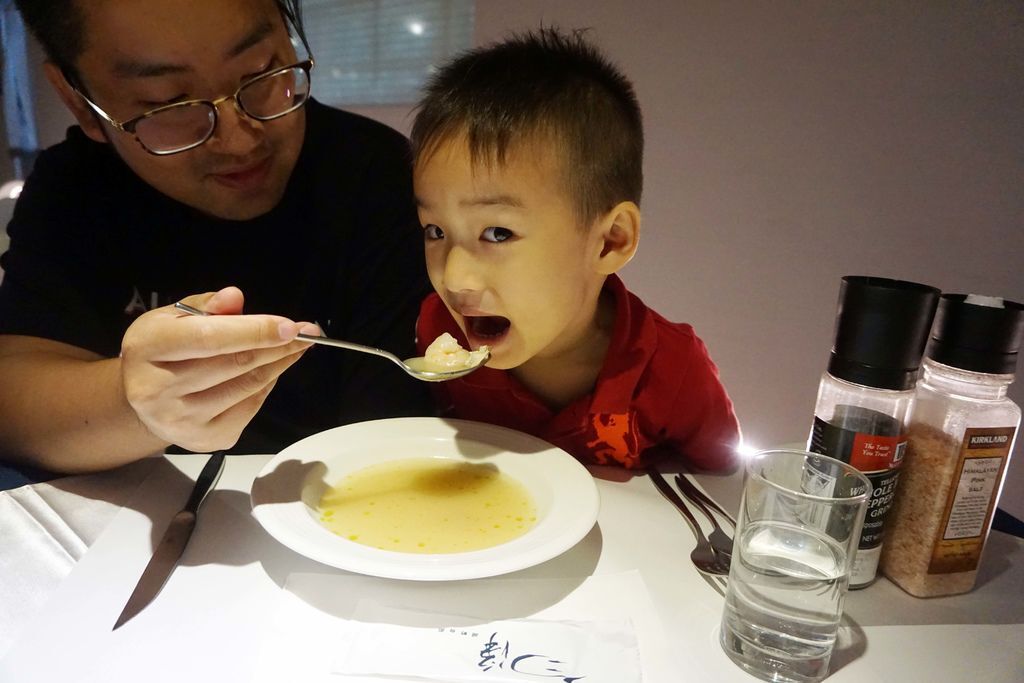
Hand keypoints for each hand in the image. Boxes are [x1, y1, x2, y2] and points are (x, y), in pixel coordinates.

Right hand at [119, 286, 316, 451]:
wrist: (145, 402)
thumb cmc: (162, 351)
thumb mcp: (172, 317)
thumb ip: (205, 306)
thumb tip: (235, 298)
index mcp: (148, 348)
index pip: (210, 338)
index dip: (255, 331)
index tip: (291, 325)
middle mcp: (158, 389)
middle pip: (236, 363)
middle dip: (279, 345)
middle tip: (308, 333)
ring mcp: (182, 419)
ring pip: (249, 386)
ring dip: (279, 363)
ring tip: (296, 347)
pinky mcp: (205, 439)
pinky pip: (251, 406)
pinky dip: (266, 384)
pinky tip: (271, 369)